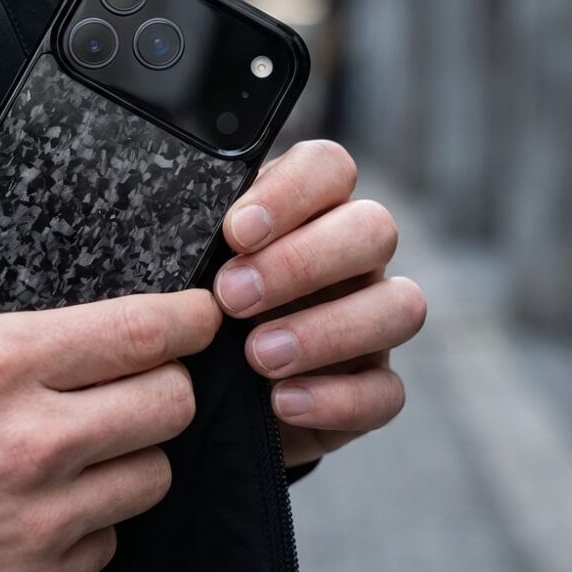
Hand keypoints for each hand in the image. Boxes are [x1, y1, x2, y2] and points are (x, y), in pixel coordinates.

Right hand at [0, 138, 219, 571]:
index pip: (140, 332)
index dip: (187, 317)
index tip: (198, 313)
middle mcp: (35, 443)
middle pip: (168, 404)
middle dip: (171, 380)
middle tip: (145, 373)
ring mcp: (41, 522)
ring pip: (150, 477)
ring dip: (136, 451)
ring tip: (99, 439)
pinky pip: (106, 545)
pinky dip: (96, 521)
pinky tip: (52, 505)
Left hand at [212, 140, 425, 467]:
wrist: (199, 390)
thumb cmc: (191, 307)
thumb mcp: (185, 265)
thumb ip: (191, 239)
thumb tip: (170, 224)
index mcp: (305, 211)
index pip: (328, 168)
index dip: (291, 193)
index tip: (235, 232)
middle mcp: (349, 258)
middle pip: (374, 230)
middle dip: (302, 264)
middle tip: (232, 297)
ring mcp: (370, 321)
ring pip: (401, 307)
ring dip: (327, 331)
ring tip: (256, 356)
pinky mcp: (372, 386)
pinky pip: (387, 391)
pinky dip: (337, 399)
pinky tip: (281, 402)